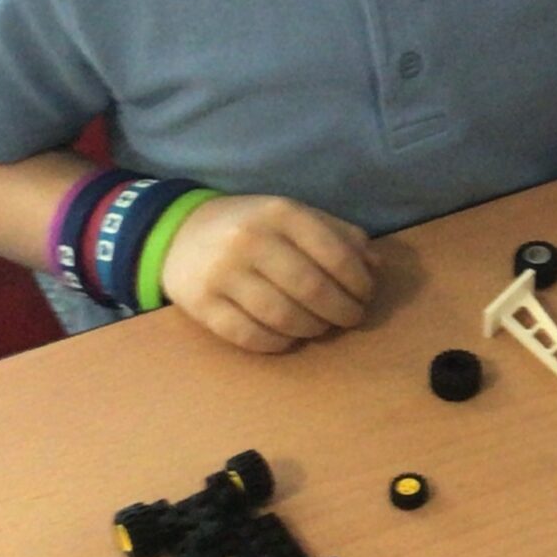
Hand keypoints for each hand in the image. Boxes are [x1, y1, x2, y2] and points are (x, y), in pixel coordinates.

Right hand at [161, 194, 377, 353]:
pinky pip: (250, 336)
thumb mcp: (294, 217)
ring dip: (312, 328)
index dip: (359, 282)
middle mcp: (250, 240)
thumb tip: (376, 266)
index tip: (365, 295)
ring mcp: (222, 274)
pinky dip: (279, 343)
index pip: (335, 253)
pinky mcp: (202, 305)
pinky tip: (289, 336)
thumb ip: (338, 235)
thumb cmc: (252, 226)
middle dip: (342, 311)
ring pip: (283, 316)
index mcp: (280, 213)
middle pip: (312, 289)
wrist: (180, 234)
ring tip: (320, 326)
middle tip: (350, 317)